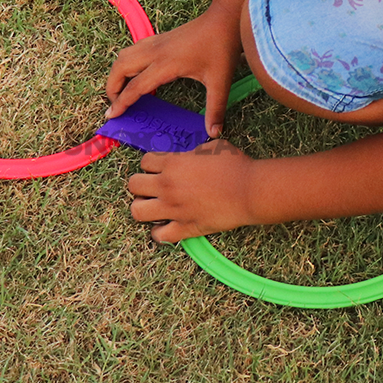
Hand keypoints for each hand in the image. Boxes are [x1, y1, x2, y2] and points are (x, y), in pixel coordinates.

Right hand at [105, 4, 242, 137]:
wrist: (225, 18)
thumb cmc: (222, 47)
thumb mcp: (220, 81)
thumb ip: (215, 109)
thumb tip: (214, 133)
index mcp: (166, 64)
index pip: (135, 87)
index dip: (121, 103)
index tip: (111, 116)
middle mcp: (156, 52)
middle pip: (120, 67)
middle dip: (112, 87)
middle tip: (115, 104)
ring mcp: (157, 42)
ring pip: (124, 55)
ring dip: (117, 72)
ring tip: (122, 90)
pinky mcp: (161, 37)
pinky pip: (135, 49)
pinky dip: (128, 62)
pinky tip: (139, 73)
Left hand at [128, 140, 258, 241]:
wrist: (249, 190)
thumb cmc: (235, 165)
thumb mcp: (213, 147)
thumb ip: (194, 152)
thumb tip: (189, 157)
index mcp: (173, 164)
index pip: (145, 161)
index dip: (152, 163)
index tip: (159, 166)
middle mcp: (167, 186)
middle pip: (133, 185)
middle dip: (141, 183)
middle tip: (153, 185)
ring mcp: (173, 209)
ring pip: (137, 211)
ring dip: (144, 206)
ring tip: (156, 204)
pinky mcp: (183, 228)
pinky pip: (158, 235)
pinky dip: (160, 231)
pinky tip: (169, 223)